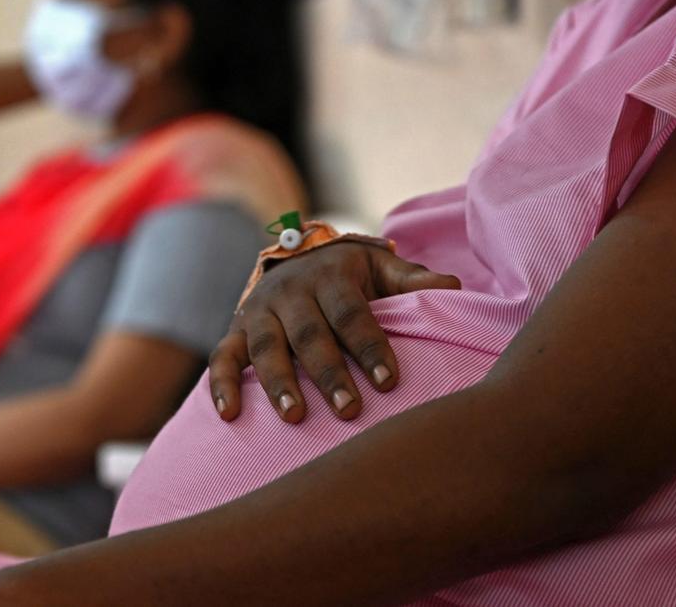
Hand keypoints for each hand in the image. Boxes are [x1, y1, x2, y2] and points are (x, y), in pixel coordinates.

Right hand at [210, 242, 460, 422]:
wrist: (297, 258)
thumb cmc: (351, 276)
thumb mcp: (380, 268)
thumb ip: (413, 281)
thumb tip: (454, 288)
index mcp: (331, 275)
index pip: (352, 314)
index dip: (370, 347)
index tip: (390, 382)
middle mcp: (291, 291)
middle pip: (310, 334)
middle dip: (329, 373)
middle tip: (349, 410)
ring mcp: (259, 311)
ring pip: (267, 347)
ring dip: (279, 382)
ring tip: (295, 416)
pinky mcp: (236, 330)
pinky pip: (223, 356)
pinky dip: (221, 384)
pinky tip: (230, 414)